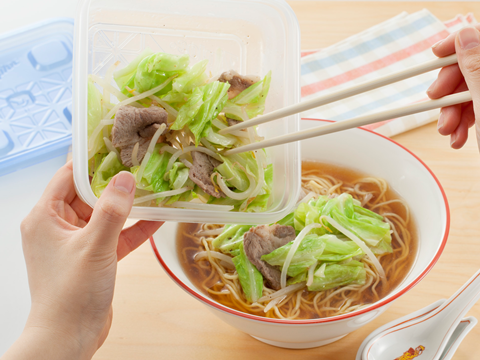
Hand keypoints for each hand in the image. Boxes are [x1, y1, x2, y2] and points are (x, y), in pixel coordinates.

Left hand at [2, 162, 161, 359]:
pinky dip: (134, 228)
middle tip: (142, 163)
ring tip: (154, 188)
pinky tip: (158, 218)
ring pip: (106, 215)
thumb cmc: (71, 292)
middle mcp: (59, 226)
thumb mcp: (94, 247)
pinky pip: (115, 235)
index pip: (68, 177)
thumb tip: (126, 178)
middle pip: (89, 194)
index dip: (92, 160)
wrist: (69, 338)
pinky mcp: (95, 257)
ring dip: (128, 206)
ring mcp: (78, 242)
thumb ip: (112, 211)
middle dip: (115, 182)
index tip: (117, 146)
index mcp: (45, 217)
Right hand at [427, 25, 479, 149]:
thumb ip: (477, 67)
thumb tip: (465, 35)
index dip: (460, 42)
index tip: (436, 53)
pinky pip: (479, 108)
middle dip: (452, 87)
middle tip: (435, 100)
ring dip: (454, 110)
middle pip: (476, 67)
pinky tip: (460, 137)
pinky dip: (465, 122)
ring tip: (449, 131)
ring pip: (474, 90)